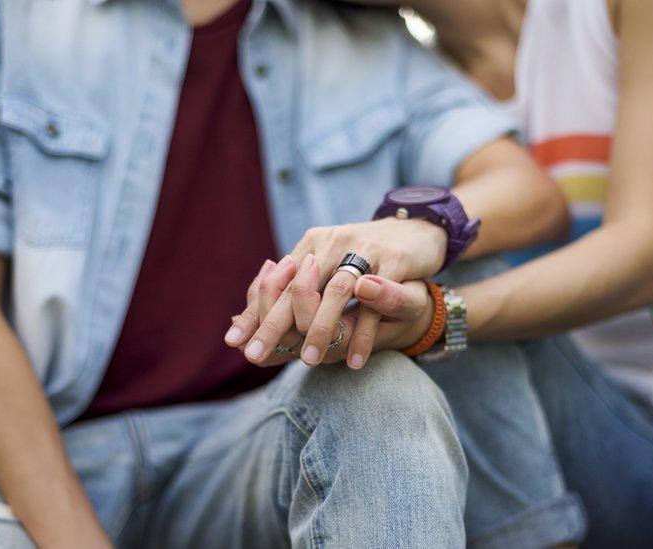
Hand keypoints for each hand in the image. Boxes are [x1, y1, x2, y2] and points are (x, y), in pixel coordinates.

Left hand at [225, 217, 446, 367]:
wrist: (418, 233)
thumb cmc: (366, 259)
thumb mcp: (329, 269)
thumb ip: (293, 291)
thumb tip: (239, 321)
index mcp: (312, 245)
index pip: (276, 282)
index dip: (256, 312)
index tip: (235, 341)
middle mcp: (332, 244)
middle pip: (298, 286)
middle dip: (275, 325)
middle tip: (256, 355)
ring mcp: (364, 250)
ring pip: (335, 292)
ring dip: (321, 330)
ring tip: (310, 361)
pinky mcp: (393, 261)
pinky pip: (374, 303)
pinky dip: (363, 335)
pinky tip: (354, 360)